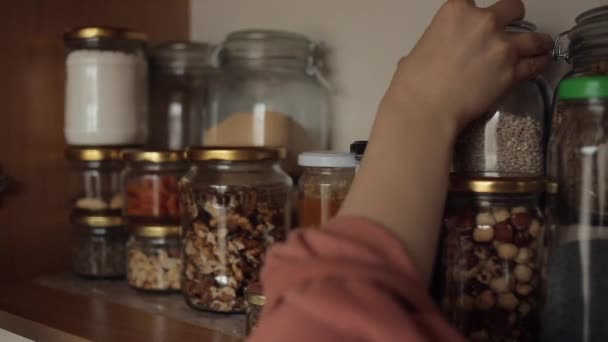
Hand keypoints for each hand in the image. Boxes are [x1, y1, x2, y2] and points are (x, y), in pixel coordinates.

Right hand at [389, 0, 552, 131]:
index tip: (481, 16)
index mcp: (456, 11)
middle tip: (509, 31)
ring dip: (537, 41)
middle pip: (513, 7)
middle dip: (512, 17)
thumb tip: (432, 54)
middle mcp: (484, 22)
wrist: (426, 109)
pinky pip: (536, 63)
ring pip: (535, 37)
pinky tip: (539, 64)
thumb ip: (435, 44)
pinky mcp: (512, 71)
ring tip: (539, 47)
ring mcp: (502, 47)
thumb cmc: (413, 83)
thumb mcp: (418, 51)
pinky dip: (538, 63)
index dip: (478, 10)